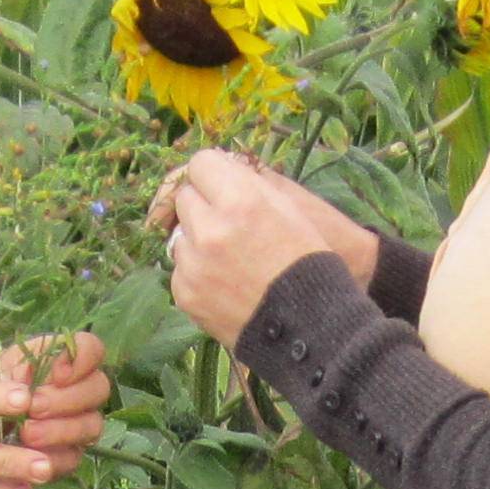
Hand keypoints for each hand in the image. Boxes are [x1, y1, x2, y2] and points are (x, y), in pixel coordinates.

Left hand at [7, 329, 111, 458]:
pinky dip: (54, 457)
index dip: (83, 360)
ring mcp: (81, 423)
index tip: (58, 375)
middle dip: (66, 399)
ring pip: (92, 425)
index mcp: (65, 359)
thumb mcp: (3, 367)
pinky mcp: (70, 454)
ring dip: (60, 430)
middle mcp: (82, 389)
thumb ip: (26, 365)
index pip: (92, 349)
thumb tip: (44, 379)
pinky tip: (32, 458)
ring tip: (28, 434)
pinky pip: (74, 457)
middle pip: (99, 388)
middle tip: (34, 408)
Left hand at [151, 153, 376, 348]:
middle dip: (204, 205)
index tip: (221, 184)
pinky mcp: (185, 293)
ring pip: (179, 235)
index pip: (201, 163)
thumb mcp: (289, 206)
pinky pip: (181, 269)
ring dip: (198, 239)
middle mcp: (211, 228)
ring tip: (232, 258)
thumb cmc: (308, 259)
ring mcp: (194, 263)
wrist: (311, 325)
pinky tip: (227, 282)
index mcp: (241, 200)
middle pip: (185, 197)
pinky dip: (198, 272)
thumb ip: (248, 182)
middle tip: (229, 223)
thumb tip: (220, 168)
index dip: (213, 173)